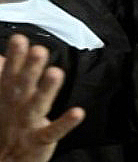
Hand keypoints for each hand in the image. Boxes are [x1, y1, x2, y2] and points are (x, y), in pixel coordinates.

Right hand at [0, 35, 84, 161]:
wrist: (6, 160)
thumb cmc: (8, 126)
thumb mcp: (3, 98)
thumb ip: (5, 77)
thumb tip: (0, 58)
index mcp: (8, 96)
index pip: (10, 73)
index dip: (15, 57)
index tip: (19, 39)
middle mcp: (16, 108)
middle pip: (22, 86)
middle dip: (30, 68)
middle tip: (38, 51)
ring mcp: (27, 124)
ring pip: (38, 104)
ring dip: (47, 89)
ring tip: (56, 73)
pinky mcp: (39, 140)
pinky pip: (53, 131)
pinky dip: (65, 123)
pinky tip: (78, 113)